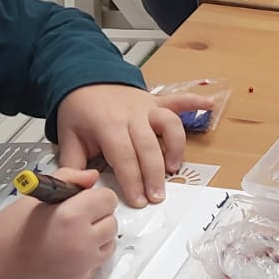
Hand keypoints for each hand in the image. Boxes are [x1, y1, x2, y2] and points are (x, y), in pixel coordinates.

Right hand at [0, 169, 117, 278]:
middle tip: (72, 219)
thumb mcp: (33, 200)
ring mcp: (83, 265)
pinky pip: (98, 263)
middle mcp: (82, 243)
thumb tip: (90, 177)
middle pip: (112, 221)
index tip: (82, 201)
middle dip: (96, 217)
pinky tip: (66, 254)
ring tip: (69, 236)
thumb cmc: (7, 236)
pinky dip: (88, 258)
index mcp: (71, 217)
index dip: (94, 197)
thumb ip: (68, 179)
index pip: (108, 198)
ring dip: (96, 238)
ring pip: (109, 242)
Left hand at [55, 85, 193, 206]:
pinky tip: (210, 105)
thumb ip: (74, 166)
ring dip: (175, 147)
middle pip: (148, 146)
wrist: (84, 77)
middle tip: (157, 196)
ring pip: (169, 124)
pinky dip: (195, 101)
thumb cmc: (78, 111)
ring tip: (174, 168)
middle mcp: (131, 114)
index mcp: (108, 124)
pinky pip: (178, 100)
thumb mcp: (68, 138)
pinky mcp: (157, 101)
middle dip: (154, 174)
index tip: (138, 200)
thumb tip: (81, 189)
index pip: (123, 156)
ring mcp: (147, 106)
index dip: (132, 180)